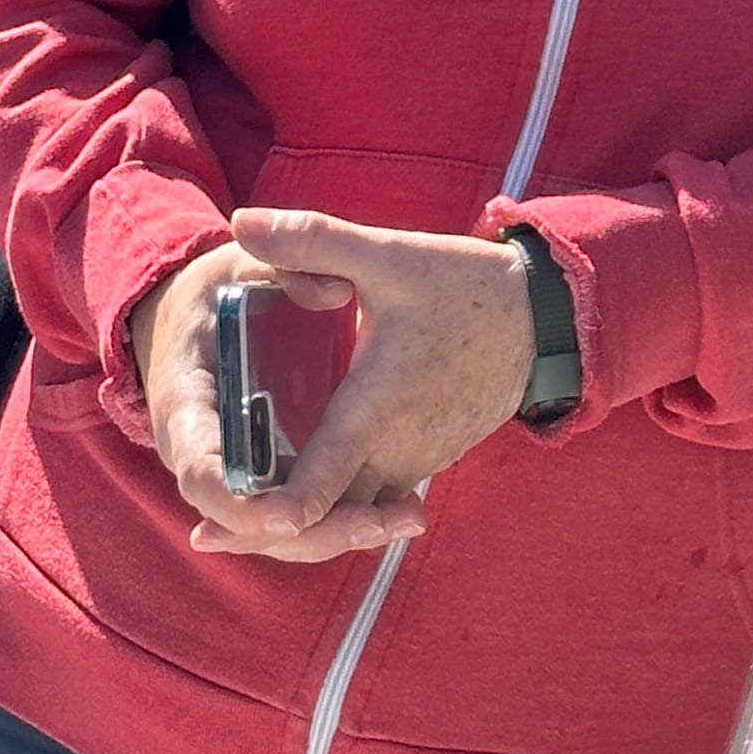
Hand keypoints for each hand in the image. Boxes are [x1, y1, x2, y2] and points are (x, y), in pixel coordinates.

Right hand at [128, 240, 396, 561]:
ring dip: (339, 532)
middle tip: (381, 523)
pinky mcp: (264, 473)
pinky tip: (402, 513)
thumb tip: (335, 292)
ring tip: (410, 517)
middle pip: (249, 520)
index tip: (289, 513)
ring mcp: (233, 472)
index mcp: (185, 404)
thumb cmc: (210, 294)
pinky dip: (340, 519)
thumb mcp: (237, 269)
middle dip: (313, 531)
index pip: (202, 472)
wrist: (185, 319)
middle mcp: (205, 454)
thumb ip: (283, 271)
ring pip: (279, 528)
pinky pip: (297, 510)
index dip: (240, 504)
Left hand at [200, 212, 535, 563]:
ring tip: (235, 523)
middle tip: (208, 532)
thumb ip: (312, 241)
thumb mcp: (388, 255)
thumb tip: (239, 221)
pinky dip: (337, 510)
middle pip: (327, 519)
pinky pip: (375, 501)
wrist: (545, 320)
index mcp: (376, 407)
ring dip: (303, 524)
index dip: (272, 513)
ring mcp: (416, 462)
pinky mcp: (428, 460)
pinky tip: (298, 498)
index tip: (225, 523)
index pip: (318, 482)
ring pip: (352, 516)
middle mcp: (395, 449)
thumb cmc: (466, 287)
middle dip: (267, 530)